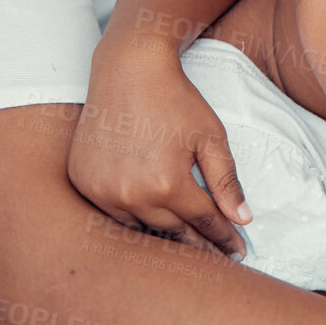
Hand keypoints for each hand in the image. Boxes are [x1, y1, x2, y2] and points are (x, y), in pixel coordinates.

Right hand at [70, 32, 249, 256]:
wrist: (128, 69)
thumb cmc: (175, 99)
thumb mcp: (211, 137)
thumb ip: (226, 181)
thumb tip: (242, 219)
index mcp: (167, 184)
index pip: (203, 222)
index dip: (223, 237)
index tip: (238, 250)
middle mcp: (131, 194)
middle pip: (173, 232)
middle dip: (198, 243)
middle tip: (217, 255)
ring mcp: (102, 191)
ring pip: (140, 228)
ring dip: (165, 236)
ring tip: (187, 245)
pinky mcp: (83, 183)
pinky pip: (112, 214)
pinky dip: (133, 219)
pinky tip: (150, 222)